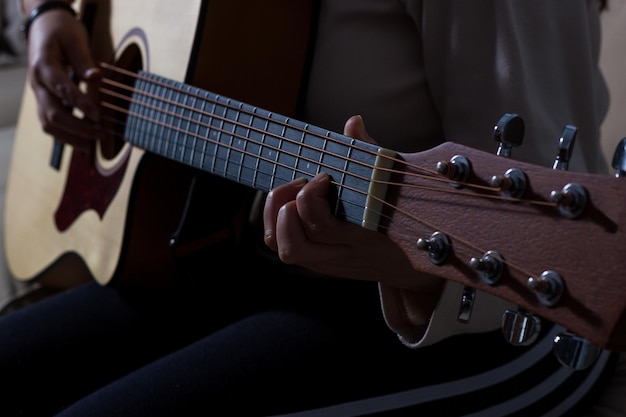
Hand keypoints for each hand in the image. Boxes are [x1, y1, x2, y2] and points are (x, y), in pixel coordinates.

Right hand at [26, 2, 102, 149]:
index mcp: (44, 66)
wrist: (43, 25)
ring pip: (48, 123)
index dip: (81, 105)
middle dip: (78, 128)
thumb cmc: (61, 30)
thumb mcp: (74, 38)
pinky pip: (50, 122)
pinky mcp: (44, 99)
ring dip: (71, 137)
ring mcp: (39, 93)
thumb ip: (84, 60)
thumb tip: (96, 78)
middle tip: (101, 135)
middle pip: (53, 114)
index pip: (62, 90)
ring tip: (92, 146)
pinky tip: (83, 141)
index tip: (99, 116)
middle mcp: (37, 83)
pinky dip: (66, 135)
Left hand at [263, 115, 443, 293]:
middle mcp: (341, 254)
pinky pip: (286, 248)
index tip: (322, 176)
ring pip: (286, 250)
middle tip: (303, 184)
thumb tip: (353, 122)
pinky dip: (277, 225)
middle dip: (289, 207)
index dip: (310, 198)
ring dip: (277, 219)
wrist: (420, 258)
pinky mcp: (319, 263)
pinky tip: (290, 204)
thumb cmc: (404, 210)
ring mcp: (328, 262)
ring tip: (290, 195)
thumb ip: (370, 153)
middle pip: (295, 244)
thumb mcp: (394, 181)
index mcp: (364, 237)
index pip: (320, 226)